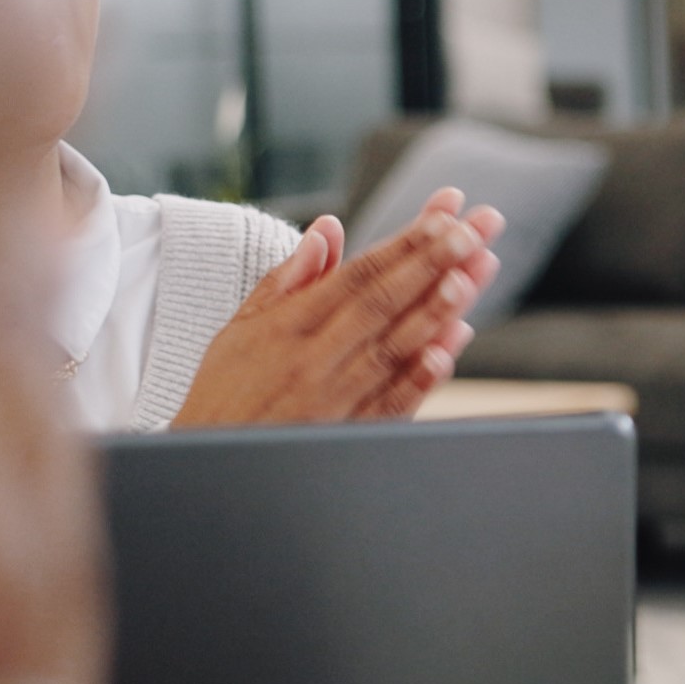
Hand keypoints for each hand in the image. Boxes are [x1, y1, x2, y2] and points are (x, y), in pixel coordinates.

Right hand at [169, 189, 506, 427]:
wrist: (209, 467)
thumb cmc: (225, 394)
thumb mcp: (240, 328)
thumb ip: (288, 279)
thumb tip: (327, 230)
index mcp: (288, 325)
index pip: (357, 274)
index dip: (404, 243)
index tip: (445, 216)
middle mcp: (313, 358)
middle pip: (383, 301)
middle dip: (434, 262)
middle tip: (475, 231)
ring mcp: (333, 398)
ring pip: (394, 347)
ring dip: (436, 309)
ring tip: (472, 274)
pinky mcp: (347, 435)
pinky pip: (389, 405)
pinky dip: (420, 378)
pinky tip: (448, 349)